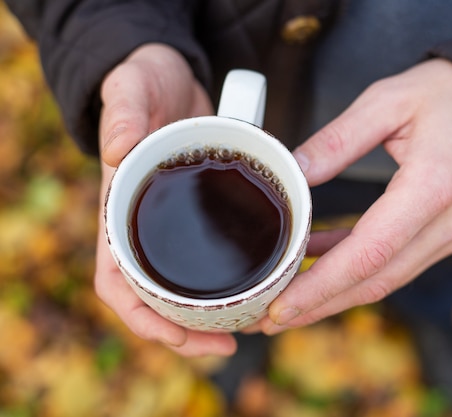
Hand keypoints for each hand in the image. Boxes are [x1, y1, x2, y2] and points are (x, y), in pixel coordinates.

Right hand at [95, 43, 236, 355]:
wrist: (171, 76)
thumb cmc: (143, 83)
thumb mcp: (130, 87)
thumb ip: (121, 111)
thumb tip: (118, 149)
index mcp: (119, 214)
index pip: (118, 284)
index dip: (143, 318)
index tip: (177, 334)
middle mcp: (147, 230)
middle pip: (159, 300)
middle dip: (189, 330)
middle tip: (231, 342)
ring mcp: (178, 226)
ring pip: (191, 288)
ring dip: (217, 315)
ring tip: (254, 324)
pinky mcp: (206, 215)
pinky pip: (219, 258)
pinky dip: (238, 280)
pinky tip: (266, 286)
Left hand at [259, 59, 451, 333]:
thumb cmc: (450, 96)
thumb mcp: (388, 100)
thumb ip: (338, 140)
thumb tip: (292, 173)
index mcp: (431, 188)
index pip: (369, 253)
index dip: (321, 286)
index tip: (280, 307)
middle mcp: (445, 225)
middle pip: (374, 282)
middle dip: (318, 306)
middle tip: (267, 319)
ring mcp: (449, 236)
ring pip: (384, 280)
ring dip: (333, 296)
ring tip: (284, 302)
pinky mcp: (444, 236)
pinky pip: (393, 263)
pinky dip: (353, 270)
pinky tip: (316, 263)